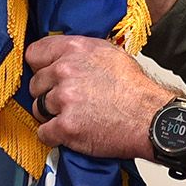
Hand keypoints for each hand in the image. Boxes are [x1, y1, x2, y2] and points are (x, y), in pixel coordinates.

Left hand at [26, 35, 169, 159]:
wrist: (150, 117)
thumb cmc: (134, 89)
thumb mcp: (108, 54)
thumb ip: (79, 53)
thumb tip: (61, 57)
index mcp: (74, 49)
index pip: (35, 54)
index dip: (40, 67)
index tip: (47, 76)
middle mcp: (65, 71)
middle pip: (35, 84)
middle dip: (47, 93)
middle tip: (68, 101)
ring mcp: (64, 99)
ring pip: (38, 109)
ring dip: (51, 116)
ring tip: (74, 116)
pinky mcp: (66, 126)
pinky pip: (44, 133)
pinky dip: (54, 136)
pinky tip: (71, 131)